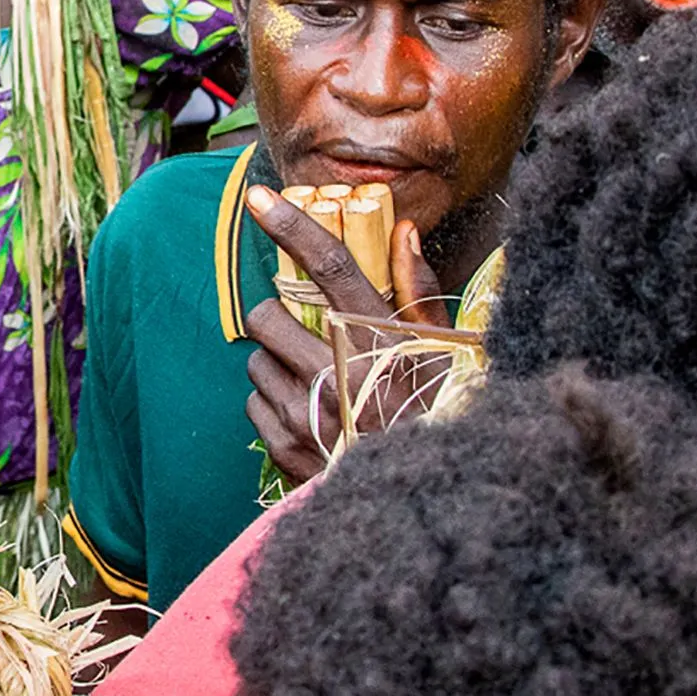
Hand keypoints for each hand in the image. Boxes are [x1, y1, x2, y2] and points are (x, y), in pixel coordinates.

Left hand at [242, 191, 453, 484]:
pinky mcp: (284, 446)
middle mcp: (337, 374)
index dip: (292, 225)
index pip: (330, 268)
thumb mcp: (443, 355)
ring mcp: (307, 414)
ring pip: (257, 360)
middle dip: (279, 321)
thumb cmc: (439, 417)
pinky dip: (274, 405)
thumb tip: (403, 231)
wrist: (426, 499)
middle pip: (266, 316)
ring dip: (277, 365)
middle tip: (307, 337)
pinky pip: (254, 404)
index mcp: (379, 343)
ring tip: (316, 384)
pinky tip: (309, 417)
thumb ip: (418, 291)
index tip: (259, 197)